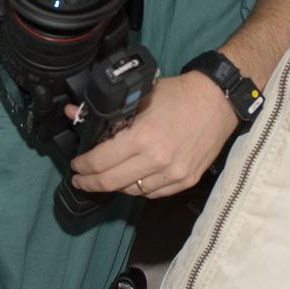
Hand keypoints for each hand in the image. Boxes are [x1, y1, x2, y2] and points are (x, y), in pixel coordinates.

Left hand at [66, 72, 239, 198]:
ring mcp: (174, 173)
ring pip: (131, 191)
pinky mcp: (186, 180)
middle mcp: (158, 160)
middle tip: (80, 179)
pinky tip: (130, 179)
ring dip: (114, 186)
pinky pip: (152, 193)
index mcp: (143, 137)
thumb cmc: (178, 94)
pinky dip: (137, 189)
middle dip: (89, 183)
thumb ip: (104, 110)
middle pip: (111, 183)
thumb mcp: (139, 96)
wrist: (218, 101)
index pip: (100, 162)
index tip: (76, 165)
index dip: (82, 166)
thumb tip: (71, 113)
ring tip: (105, 177)